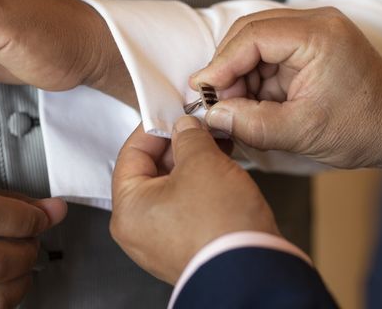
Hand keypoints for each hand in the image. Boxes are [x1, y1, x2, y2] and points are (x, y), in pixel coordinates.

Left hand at [110, 117, 278, 283]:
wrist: (253, 270)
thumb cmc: (220, 224)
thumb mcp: (201, 162)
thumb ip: (188, 136)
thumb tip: (185, 127)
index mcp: (128, 208)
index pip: (132, 153)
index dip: (155, 126)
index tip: (173, 111)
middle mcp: (139, 229)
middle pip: (152, 171)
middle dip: (180, 144)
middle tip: (200, 125)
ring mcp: (162, 241)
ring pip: (173, 187)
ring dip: (194, 162)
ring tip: (216, 143)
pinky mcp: (187, 246)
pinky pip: (188, 205)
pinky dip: (202, 184)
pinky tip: (222, 167)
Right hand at [190, 8, 381, 168]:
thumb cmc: (364, 128)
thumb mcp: (302, 131)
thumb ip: (251, 124)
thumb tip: (213, 116)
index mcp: (318, 34)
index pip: (253, 36)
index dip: (221, 63)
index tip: (201, 89)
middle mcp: (317, 23)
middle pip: (251, 32)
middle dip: (228, 67)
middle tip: (215, 100)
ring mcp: (315, 32)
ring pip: (257, 43)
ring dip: (241, 74)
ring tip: (235, 107)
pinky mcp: (313, 46)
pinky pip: (271, 55)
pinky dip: (256, 78)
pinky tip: (252, 102)